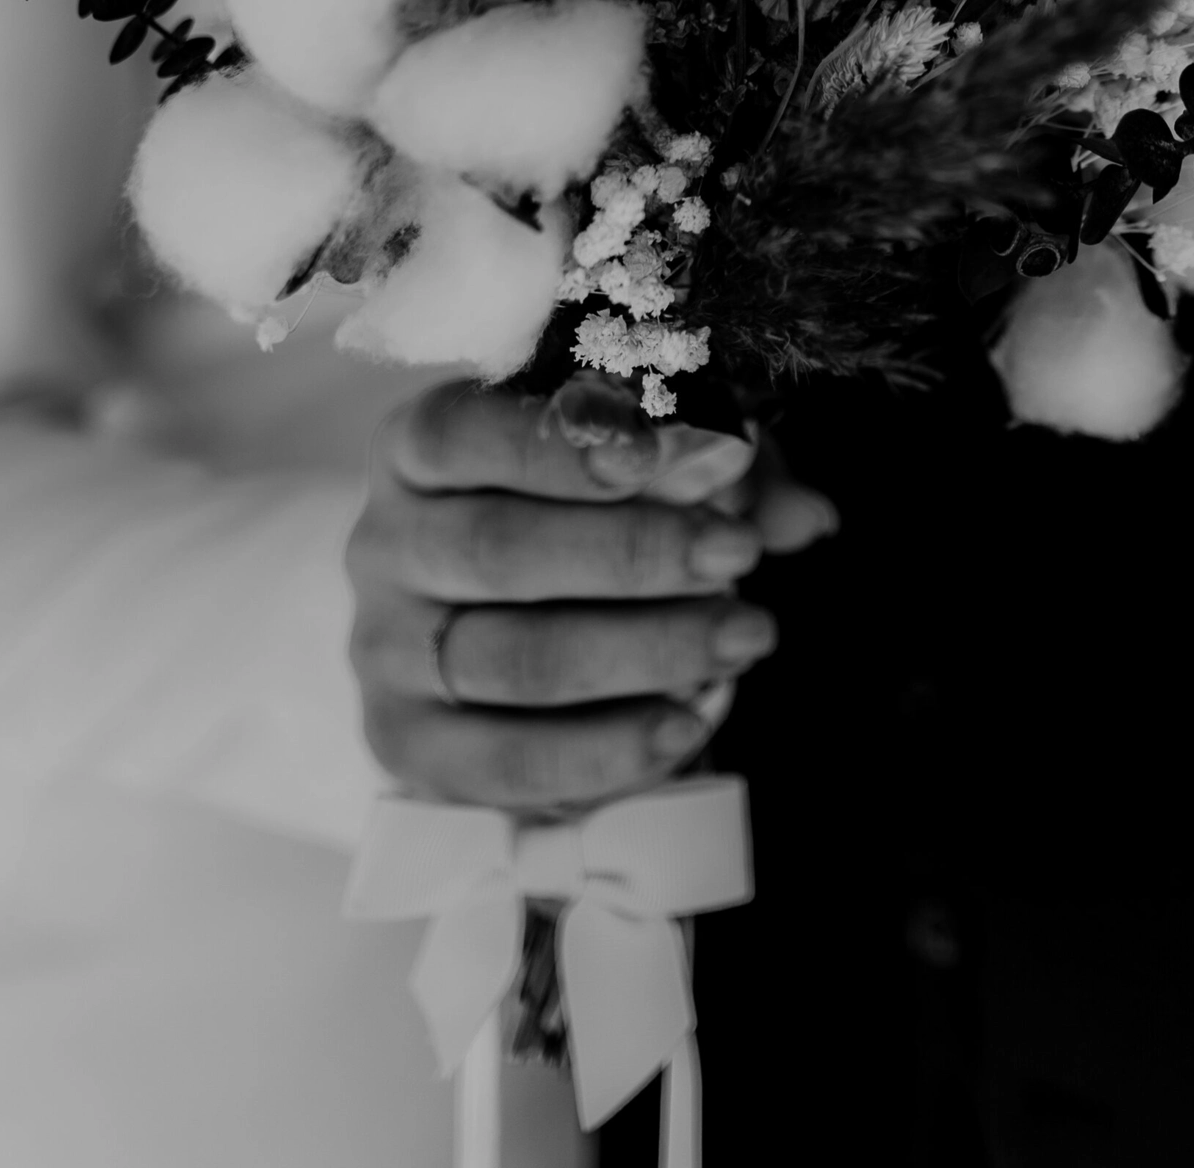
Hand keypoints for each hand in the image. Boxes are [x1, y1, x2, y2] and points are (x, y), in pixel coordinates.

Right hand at [347, 376, 835, 814]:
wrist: (474, 626)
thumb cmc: (568, 519)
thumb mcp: (637, 470)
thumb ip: (716, 480)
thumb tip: (809, 516)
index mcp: (418, 447)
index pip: (465, 431)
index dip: (566, 446)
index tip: (676, 456)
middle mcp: (384, 542)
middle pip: (497, 549)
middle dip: (632, 553)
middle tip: (739, 556)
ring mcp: (383, 651)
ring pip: (508, 658)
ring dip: (641, 649)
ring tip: (743, 636)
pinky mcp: (404, 746)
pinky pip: (504, 762)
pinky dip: (604, 750)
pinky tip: (688, 724)